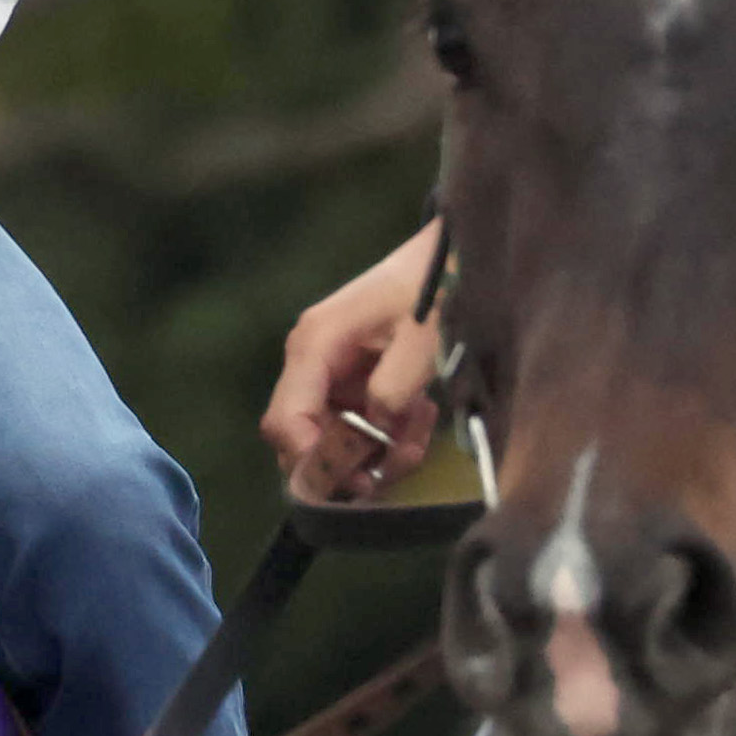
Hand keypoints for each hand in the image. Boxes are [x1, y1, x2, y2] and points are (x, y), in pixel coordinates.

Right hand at [262, 226, 447, 501]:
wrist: (448, 255)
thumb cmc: (432, 287)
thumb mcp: (422, 336)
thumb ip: (395, 385)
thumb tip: (376, 427)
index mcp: (316, 344)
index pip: (286, 420)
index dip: (310, 460)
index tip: (355, 480)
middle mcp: (312, 361)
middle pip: (302, 439)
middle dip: (348, 463)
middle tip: (399, 461)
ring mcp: (331, 374)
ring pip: (333, 440)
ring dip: (377, 451)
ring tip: (421, 428)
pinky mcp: (352, 382)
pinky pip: (357, 427)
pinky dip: (389, 436)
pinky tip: (420, 416)